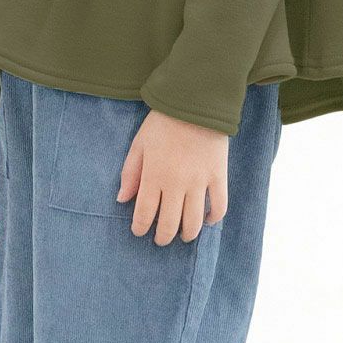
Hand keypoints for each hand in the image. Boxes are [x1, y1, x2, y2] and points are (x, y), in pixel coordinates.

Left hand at [118, 109, 228, 243]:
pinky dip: (213, 218)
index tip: (139, 231)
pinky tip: (206, 220)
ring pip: (194, 221)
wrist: (196, 102)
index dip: (141, 227)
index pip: (145, 213)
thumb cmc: (163, 122)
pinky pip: (219, 206)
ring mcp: (200, 181)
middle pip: (170, 223)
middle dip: (163, 237)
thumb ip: (130, 173)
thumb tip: (123, 200)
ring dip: (187, 234)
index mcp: (154, 175)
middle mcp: (177, 183)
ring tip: (183, 236)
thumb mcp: (139, 144)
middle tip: (160, 239)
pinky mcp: (219, 176)